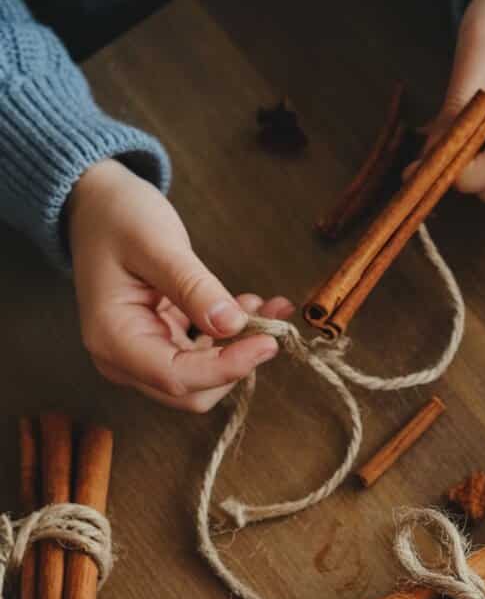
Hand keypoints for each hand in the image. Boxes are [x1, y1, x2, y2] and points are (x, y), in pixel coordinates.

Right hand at [68, 159, 288, 410]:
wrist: (96, 207)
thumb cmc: (116, 218)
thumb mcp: (156, 243)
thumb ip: (193, 286)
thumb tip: (231, 325)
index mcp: (113, 339)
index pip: (177, 377)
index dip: (228, 367)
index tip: (269, 342)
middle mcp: (123, 360)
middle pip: (192, 391)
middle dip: (237, 363)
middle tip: (273, 325)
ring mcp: (141, 357)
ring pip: (203, 378)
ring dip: (240, 350)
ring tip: (268, 308)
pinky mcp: (159, 346)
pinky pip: (202, 357)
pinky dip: (230, 339)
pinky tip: (249, 306)